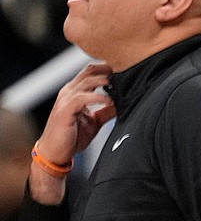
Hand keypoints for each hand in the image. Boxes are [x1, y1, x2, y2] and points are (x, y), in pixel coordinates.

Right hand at [30, 63, 114, 204]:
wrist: (55, 152)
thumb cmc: (73, 136)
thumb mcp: (95, 121)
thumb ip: (107, 111)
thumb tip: (123, 104)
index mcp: (75, 92)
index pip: (90, 72)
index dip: (106, 69)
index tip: (125, 69)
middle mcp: (69, 92)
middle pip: (88, 71)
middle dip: (107, 69)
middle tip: (125, 71)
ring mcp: (65, 100)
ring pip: (86, 82)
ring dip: (103, 81)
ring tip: (118, 83)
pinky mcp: (65, 110)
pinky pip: (81, 98)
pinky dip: (96, 97)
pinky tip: (109, 101)